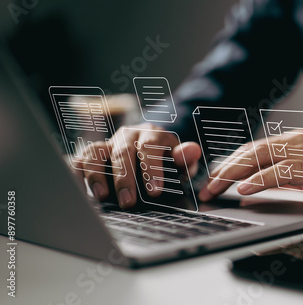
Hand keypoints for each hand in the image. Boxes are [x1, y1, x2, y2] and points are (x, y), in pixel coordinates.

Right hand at [75, 123, 201, 208]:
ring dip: (97, 175)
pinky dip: (77, 172)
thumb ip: (185, 157)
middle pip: (123, 153)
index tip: (155, 192)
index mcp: (152, 134)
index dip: (152, 169)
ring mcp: (109, 143)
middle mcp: (128, 135)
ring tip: (102, 196)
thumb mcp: (180, 159)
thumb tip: (192, 151)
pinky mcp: (94, 152)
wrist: (150, 147)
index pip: (150, 147)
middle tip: (129, 202)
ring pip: (97, 153)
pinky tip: (79, 187)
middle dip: (125, 179)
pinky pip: (81, 158)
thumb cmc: (165, 159)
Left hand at [199, 131, 302, 210]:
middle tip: (208, 186)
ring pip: (262, 158)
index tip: (214, 177)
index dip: (230, 163)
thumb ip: (283, 176)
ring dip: (235, 175)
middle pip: (252, 151)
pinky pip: (282, 172)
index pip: (254, 149)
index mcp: (294, 141)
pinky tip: (246, 189)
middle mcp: (298, 141)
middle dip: (226, 169)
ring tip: (217, 188)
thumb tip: (254, 186)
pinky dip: (261, 180)